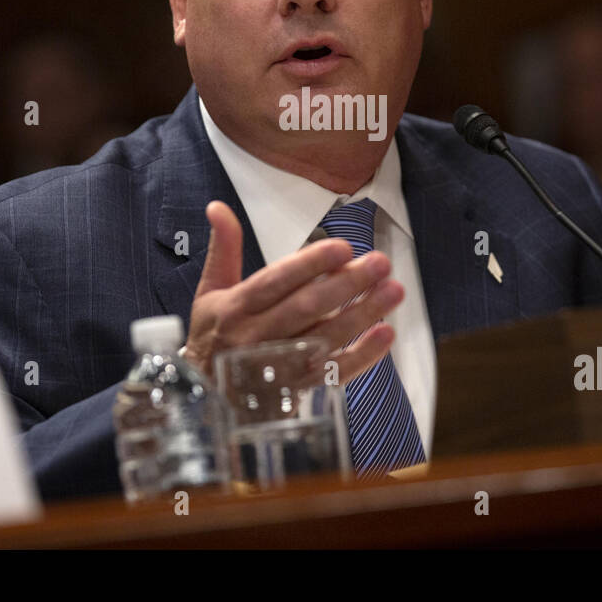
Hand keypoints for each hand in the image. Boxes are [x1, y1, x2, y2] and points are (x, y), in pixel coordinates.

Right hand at [183, 201, 405, 381]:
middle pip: (305, 309)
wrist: (207, 395)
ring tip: (394, 290)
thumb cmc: (213, 335)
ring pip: (325, 338)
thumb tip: (217, 205)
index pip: (275, 282)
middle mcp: (255, 337)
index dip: (309, 265)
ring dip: (362, 314)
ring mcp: (278, 366)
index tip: (342, 248)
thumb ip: (224, 248)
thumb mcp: (210, 291)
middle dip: (346, 285)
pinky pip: (333, 373)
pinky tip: (386, 334)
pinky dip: (362, 356)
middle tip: (380, 263)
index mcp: (235, 308)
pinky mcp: (297, 389)